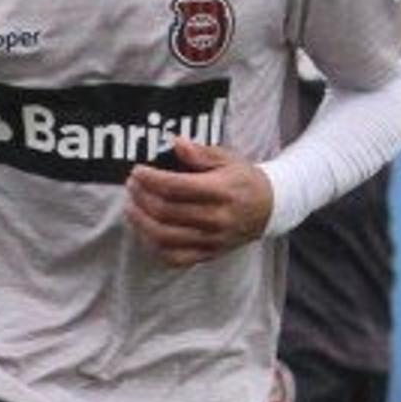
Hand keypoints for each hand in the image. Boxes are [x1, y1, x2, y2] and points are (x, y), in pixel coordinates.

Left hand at [124, 136, 272, 265]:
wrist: (269, 208)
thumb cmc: (244, 180)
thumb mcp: (227, 158)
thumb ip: (200, 152)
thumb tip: (175, 143)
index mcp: (220, 191)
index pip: (175, 187)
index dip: (150, 179)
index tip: (138, 171)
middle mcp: (215, 218)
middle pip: (165, 211)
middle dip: (141, 197)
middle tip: (131, 185)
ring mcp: (211, 240)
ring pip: (164, 237)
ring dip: (141, 222)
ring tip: (131, 207)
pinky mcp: (208, 253)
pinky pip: (174, 257)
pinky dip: (154, 247)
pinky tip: (146, 231)